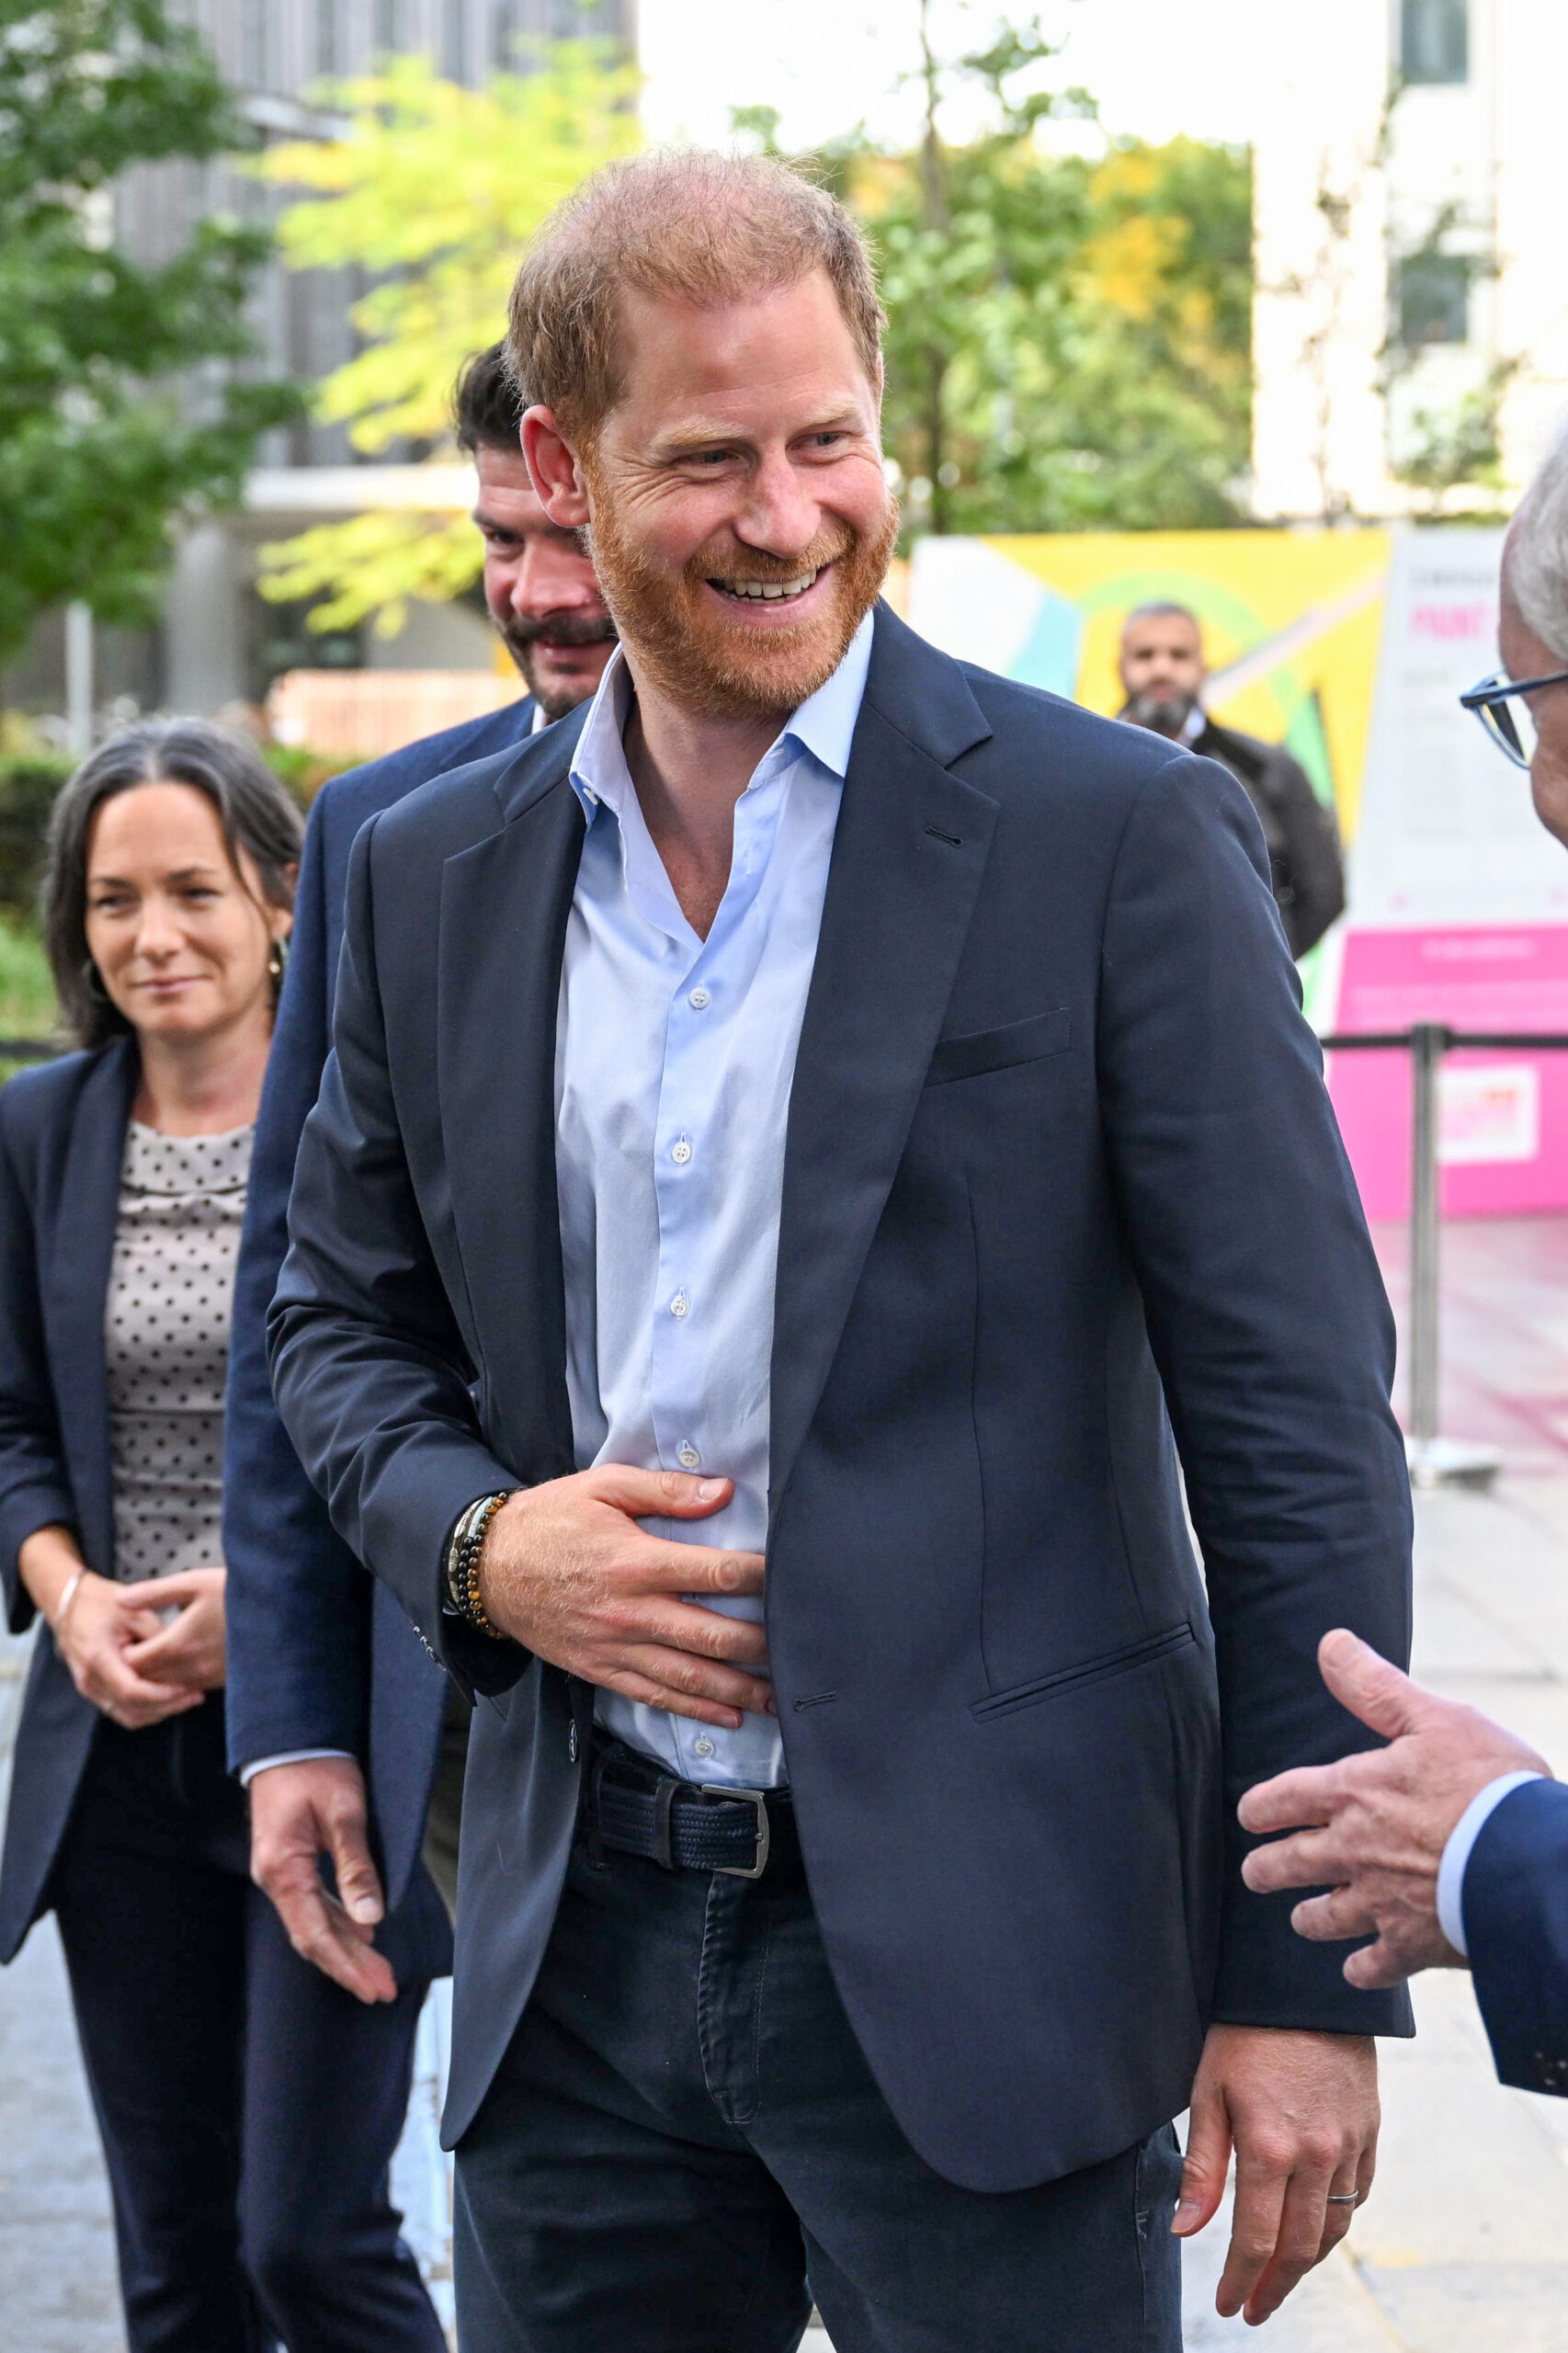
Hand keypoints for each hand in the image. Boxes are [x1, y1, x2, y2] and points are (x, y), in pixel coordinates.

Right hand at [52, 1567, 205, 1729]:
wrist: (70, 1604)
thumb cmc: (102, 1602)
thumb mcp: (134, 1610)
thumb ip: (156, 1636)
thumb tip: (183, 1658)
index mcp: (98, 1658)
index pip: (131, 1691)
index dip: (162, 1695)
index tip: (187, 1689)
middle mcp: (90, 1680)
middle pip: (132, 1710)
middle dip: (167, 1707)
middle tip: (196, 1696)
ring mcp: (90, 1689)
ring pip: (128, 1716)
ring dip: (159, 1712)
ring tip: (188, 1698)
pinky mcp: (95, 1691)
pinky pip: (122, 1711)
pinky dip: (147, 1710)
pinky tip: (169, 1699)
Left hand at [122, 1567, 227, 1693]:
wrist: (281, 1607)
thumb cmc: (236, 1590)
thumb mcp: (192, 1582)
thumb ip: (153, 1593)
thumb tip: (120, 1599)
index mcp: (177, 1644)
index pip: (132, 1663)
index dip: (123, 1652)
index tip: (126, 1636)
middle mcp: (190, 1668)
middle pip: (147, 1680)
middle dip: (137, 1667)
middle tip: (136, 1645)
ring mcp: (208, 1678)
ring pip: (167, 1688)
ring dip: (157, 1676)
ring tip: (158, 1651)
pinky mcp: (223, 1681)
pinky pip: (190, 1688)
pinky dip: (179, 1680)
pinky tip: (185, 1658)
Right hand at [248, 1756, 396, 2004]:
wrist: (286, 1737)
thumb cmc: (315, 1767)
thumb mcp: (344, 1813)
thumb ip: (356, 1866)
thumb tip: (372, 1916)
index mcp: (283, 1870)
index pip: (316, 1934)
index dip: (346, 1965)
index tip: (374, 1987)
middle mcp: (275, 1878)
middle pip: (313, 1937)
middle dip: (349, 1966)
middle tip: (383, 1990)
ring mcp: (279, 1872)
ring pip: (313, 1924)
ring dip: (346, 1949)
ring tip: (377, 1972)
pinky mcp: (289, 1862)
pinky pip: (312, 1905)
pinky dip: (338, 1923)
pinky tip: (360, 1934)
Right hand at [479, 1467, 770, 1728]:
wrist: (487, 1569)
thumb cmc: (550, 1520)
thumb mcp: (604, 1486)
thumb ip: (666, 1491)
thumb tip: (723, 1491)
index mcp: (636, 1561)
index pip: (715, 1573)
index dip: (761, 1577)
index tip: (794, 1579)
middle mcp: (631, 1612)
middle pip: (711, 1636)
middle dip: (762, 1647)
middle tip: (803, 1651)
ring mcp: (616, 1647)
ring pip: (689, 1678)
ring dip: (738, 1691)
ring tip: (779, 1699)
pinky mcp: (602, 1669)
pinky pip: (655, 1696)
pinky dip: (694, 1710)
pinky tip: (727, 1716)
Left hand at [1174, 2023, 1377, 2323]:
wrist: (1303, 1985)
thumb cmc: (1245, 2033)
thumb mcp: (1208, 2090)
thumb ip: (1201, 2165)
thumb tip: (1186, 2230)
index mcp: (1270, 2149)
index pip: (1257, 2241)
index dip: (1240, 2280)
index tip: (1228, 2305)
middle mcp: (1316, 2156)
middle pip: (1300, 2247)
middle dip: (1274, 2288)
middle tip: (1254, 2309)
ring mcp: (1349, 2145)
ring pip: (1334, 2228)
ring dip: (1307, 2264)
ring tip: (1280, 2281)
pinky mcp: (1369, 2131)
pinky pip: (1358, 2194)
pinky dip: (1338, 2221)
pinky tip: (1318, 2230)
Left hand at [1239, 1629, 1549, 1986]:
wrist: (1528, 1866)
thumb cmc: (1489, 1785)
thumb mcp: (1434, 1718)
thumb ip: (1376, 1687)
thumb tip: (1330, 1645)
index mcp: (1353, 1793)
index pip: (1284, 1799)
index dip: (1261, 1808)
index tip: (1249, 1816)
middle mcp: (1354, 1851)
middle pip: (1291, 1864)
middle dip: (1267, 1868)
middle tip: (1255, 1872)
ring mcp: (1381, 1902)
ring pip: (1325, 1917)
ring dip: (1309, 1918)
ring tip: (1302, 1919)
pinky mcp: (1414, 1945)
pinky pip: (1377, 1965)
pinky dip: (1364, 1969)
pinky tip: (1358, 1970)